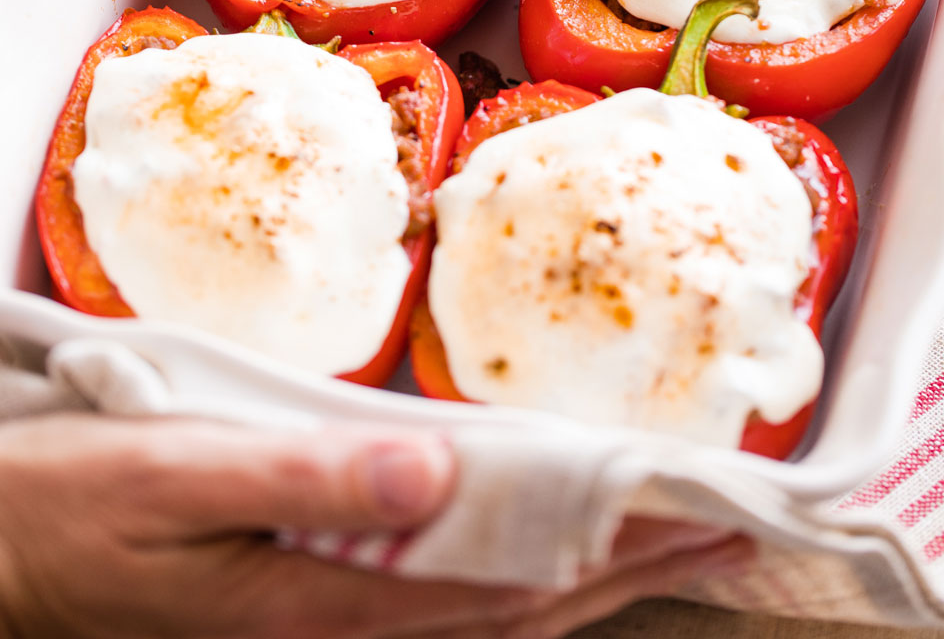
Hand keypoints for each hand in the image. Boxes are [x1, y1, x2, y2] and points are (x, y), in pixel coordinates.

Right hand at [0, 412, 749, 637]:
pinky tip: (537, 549)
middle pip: (518, 611)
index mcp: (324, 598)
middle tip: (722, 525)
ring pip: (486, 611)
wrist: (1, 552)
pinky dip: (509, 571)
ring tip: (663, 538)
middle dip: (627, 572)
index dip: (608, 552)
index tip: (693, 512)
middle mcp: (341, 621)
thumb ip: (307, 474)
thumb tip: (439, 469)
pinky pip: (434, 594)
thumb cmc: (75, 510)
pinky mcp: (304, 590)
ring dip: (584, 577)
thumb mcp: (179, 475)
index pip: (504, 585)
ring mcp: (323, 614)